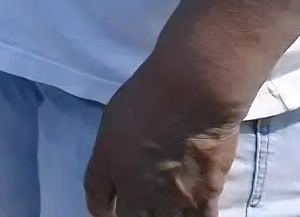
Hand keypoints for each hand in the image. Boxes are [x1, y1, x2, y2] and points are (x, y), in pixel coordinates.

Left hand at [84, 57, 240, 215]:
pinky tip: (193, 212)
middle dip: (130, 214)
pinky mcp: (203, 199)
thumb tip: (124, 157)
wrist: (190, 97)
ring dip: (161, 216)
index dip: (101, 208)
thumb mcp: (114, 118)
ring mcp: (168, 197)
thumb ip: (116, 146)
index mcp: (106, 164)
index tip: (106, 210)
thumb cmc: (148, 94)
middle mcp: (133, 188)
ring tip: (166, 209)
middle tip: (138, 208)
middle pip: (128, 216)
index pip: (96, 198)